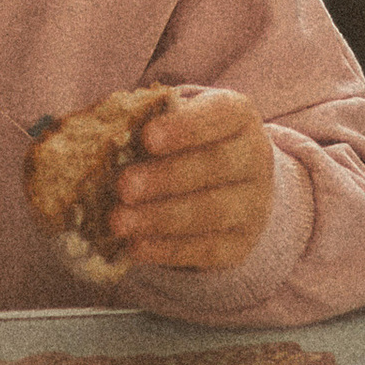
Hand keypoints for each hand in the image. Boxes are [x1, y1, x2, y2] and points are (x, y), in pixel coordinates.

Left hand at [107, 89, 274, 273]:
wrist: (230, 183)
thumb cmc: (188, 141)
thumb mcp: (175, 119)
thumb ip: (149, 119)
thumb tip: (109, 130)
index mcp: (239, 115)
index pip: (221, 114)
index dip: (185, 127)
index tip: (147, 136)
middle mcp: (256, 157)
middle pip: (216, 165)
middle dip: (166, 177)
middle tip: (123, 187)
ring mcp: (254, 204)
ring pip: (212, 211)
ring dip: (161, 218)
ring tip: (119, 222)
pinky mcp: (241, 243)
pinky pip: (207, 250)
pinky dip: (168, 250)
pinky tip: (136, 246)